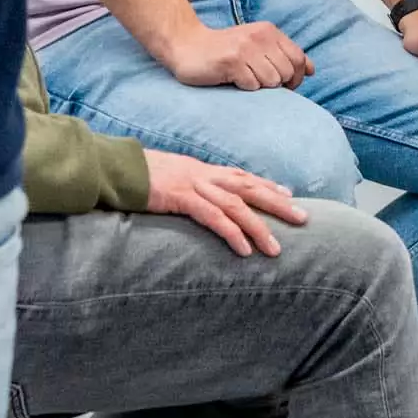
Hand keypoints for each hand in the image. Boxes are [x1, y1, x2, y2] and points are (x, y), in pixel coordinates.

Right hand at [143, 148, 307, 257]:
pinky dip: (232, 233)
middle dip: (278, 203)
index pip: (242, 176)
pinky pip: (212, 217)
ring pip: (236, 206)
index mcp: (202, 170)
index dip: (266, 185)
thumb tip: (196, 197)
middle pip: (249, 187)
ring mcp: (194, 185)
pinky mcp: (180, 198)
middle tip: (303, 218)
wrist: (114, 167)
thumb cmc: (138, 175)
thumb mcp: (169, 177)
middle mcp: (203, 174)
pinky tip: (245, 250)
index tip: (288, 194)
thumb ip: (187, 185)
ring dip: (259, 227)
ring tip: (276, 248)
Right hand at [165, 20, 310, 91]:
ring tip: (245, 77)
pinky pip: (252, 85)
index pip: (299, 58)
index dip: (297, 76)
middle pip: (287, 72)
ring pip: (272, 81)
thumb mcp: (259, 46)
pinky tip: (233, 79)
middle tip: (258, 80)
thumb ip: (285, 55)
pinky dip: (245, 87)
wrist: (188, 46)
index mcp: (269, 31)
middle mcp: (260, 37)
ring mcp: (245, 49)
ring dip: (259, 86)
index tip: (286, 84)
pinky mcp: (231, 62)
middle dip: (277, 84)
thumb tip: (312, 70)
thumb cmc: (226, 50)